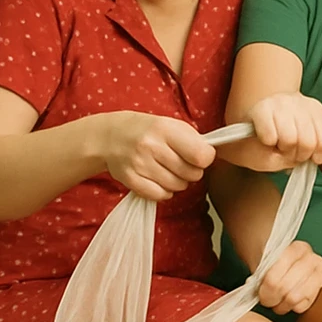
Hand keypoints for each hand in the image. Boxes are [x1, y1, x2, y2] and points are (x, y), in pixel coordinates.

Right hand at [97, 112, 215, 200]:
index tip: (199, 156)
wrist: (110, 136)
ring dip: (178, 182)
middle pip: (191, 174)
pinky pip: (160, 195)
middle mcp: (151, 146)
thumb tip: (210, 159)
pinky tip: (159, 180)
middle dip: (192, 171)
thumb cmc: (148, 131)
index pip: (201, 155)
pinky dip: (164, 191)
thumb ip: (193, 140)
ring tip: (168, 169)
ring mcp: (139, 164)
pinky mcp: (130, 179)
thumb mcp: (171, 125)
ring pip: (177, 186)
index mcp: (165, 129)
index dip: (205, 159)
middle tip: (182, 163)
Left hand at [245, 92, 321, 169]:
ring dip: (307, 153)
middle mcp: (283, 102)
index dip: (271, 147)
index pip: (270, 137)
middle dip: (290, 153)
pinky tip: (314, 153)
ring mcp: (304, 104)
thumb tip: (292, 161)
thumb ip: (267, 159)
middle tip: (286, 150)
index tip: (269, 143)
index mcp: (262, 110)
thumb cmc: (260, 138)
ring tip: (299, 150)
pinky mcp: (319, 110)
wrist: (271, 115)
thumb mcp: (253, 152)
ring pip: (314, 141)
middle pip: (293, 139)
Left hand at [256, 240, 321, 314]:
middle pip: (284, 288)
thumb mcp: (264, 261)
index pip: (273, 278)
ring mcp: (320, 273)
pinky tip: (289, 301)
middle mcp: (312, 258)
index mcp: (296, 248)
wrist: (290, 263)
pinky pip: (302, 306)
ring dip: (281, 305)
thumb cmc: (274, 263)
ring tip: (277, 301)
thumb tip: (252, 283)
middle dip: (271, 298)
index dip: (263, 289)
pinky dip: (292, 307)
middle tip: (266, 299)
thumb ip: (260, 270)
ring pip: (293, 299)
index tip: (259, 291)